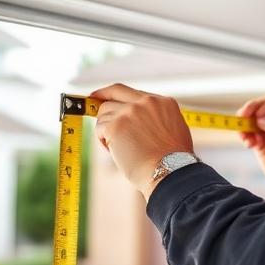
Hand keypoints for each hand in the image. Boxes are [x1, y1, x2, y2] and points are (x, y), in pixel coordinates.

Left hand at [90, 84, 193, 199]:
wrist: (170, 172)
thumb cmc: (173, 160)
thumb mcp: (173, 128)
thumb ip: (155, 117)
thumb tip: (137, 119)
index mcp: (162, 102)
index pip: (132, 92)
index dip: (115, 94)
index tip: (104, 96)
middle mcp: (146, 103)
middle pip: (114, 93)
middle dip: (101, 99)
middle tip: (91, 104)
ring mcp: (130, 112)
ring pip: (104, 113)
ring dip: (106, 129)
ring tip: (119, 147)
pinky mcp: (116, 125)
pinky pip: (100, 128)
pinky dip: (104, 141)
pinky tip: (115, 152)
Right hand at [237, 94, 264, 216]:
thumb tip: (261, 119)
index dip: (263, 106)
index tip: (256, 116)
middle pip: (260, 107)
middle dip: (250, 112)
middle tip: (241, 118)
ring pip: (251, 120)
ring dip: (245, 125)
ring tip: (245, 136)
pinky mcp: (260, 142)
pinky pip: (248, 134)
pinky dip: (245, 136)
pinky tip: (249, 144)